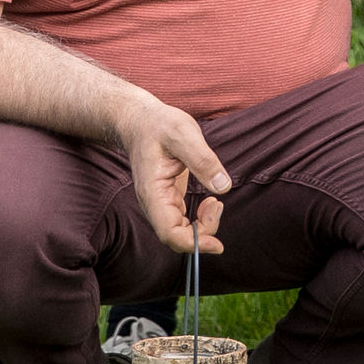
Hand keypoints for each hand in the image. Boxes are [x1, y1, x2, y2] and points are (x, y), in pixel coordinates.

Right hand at [118, 96, 231, 256]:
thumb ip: (203, 160)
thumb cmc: (160, 125)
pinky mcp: (169, 198)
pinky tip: (211, 201)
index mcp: (152, 192)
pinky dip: (201, 218)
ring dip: (203, 225)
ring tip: (216, 202)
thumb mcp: (184, 135)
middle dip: (203, 231)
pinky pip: (184, 220)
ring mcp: (160, 202)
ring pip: (181, 231)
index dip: (193, 243)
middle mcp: (153, 203)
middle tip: (218, 205)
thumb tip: (223, 186)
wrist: (141, 120)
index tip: (217, 243)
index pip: (169, 233)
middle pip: (176, 237)